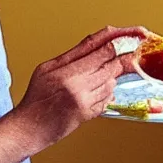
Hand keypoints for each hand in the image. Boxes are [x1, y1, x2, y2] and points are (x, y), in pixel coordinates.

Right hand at [11, 26, 148, 152]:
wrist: (27, 128)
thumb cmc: (36, 99)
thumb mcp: (46, 69)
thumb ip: (71, 56)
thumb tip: (96, 45)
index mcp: (61, 66)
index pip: (96, 45)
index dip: (119, 38)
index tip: (134, 34)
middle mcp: (72, 81)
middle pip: (109, 62)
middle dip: (122, 60)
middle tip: (131, 57)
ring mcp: (80, 97)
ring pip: (111, 82)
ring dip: (109, 81)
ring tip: (93, 85)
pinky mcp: (85, 113)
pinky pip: (106, 99)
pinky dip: (105, 97)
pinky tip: (92, 97)